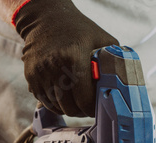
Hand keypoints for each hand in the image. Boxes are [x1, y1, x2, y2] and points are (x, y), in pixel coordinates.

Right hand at [14, 0, 118, 116]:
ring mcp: (40, 73)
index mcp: (74, 57)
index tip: (99, 108)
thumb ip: (115, 61)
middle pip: (70, 107)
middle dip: (82, 111)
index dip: (93, 109)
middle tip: (90, 107)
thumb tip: (125, 83)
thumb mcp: (102, 40)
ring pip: (57, 107)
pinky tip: (65, 95)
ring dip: (69, 108)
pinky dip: (56, 104)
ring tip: (78, 101)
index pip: (84, 99)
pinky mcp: (31, 77)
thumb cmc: (78, 30)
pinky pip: (45, 102)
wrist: (46, 19)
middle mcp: (54, 66)